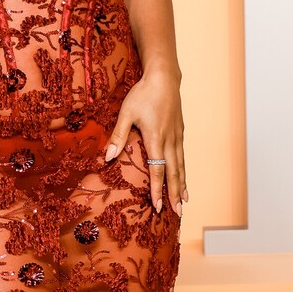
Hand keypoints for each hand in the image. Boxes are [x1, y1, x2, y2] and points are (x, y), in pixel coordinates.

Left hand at [104, 69, 186, 213]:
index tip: (158, 206)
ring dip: (182, 185)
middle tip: (178, 214)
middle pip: (174, 173)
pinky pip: (182, 157)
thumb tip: (108, 158)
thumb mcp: (126, 113)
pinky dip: (184, 171)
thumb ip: (118, 136)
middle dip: (175, 195)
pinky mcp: (180, 132)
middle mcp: (170, 141)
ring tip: (184, 202)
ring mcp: (177, 137)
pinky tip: (184, 179)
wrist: (164, 77)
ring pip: (181, 166)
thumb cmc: (143, 94)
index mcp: (155, 138)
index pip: (157, 170)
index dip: (157, 190)